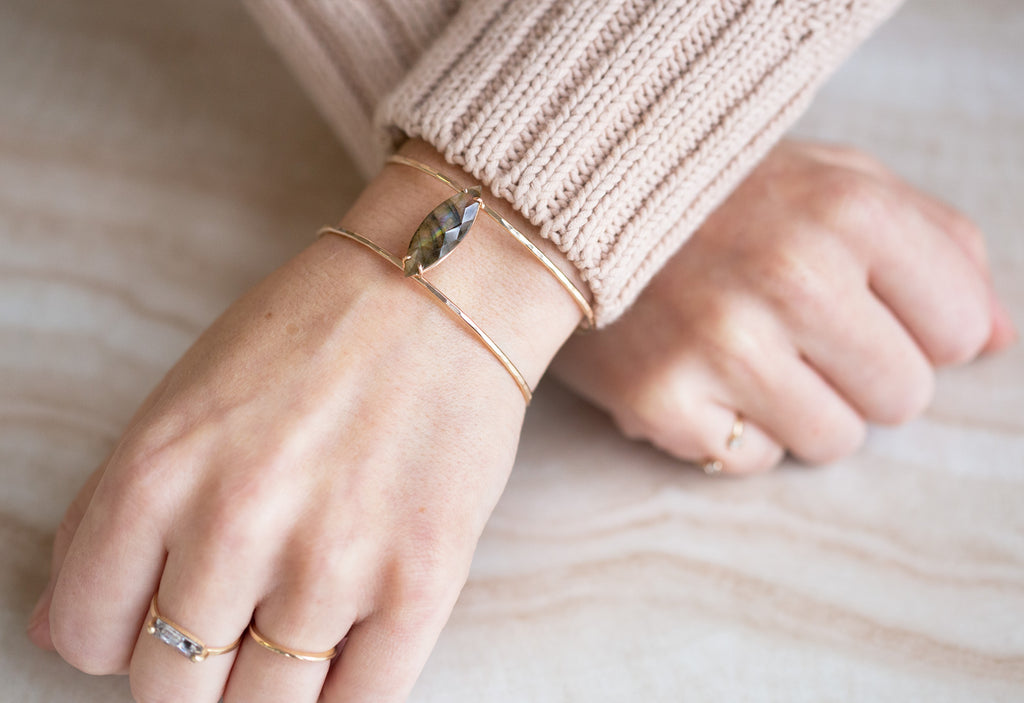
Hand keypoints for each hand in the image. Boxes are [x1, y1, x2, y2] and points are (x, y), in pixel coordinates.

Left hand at [26, 140, 582, 700]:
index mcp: (156, 474)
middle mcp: (236, 524)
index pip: (89, 640)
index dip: (120, 639)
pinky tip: (346, 645)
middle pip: (172, 691)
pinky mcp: (422, 579)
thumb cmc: (308, 338)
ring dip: (269, 684)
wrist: (439, 290)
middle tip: (235, 624)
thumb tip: (64, 632)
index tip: (161, 616)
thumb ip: (106, 519)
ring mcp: (334, 558)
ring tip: (297, 622)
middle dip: (195, 671)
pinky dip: (341, 695)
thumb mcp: (180, 401)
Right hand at [552, 140, 1015, 473]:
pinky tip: (696, 374)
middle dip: (861, 373)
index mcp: (846, 208)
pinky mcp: (659, 402)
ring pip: (832, 442)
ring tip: (744, 351)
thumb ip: (933, 245)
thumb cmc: (714, 197)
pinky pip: (749, 462)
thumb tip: (998, 341)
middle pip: (902, 399)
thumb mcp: (830, 180)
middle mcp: (789, 275)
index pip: (959, 329)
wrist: (565, 211)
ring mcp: (719, 345)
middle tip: (793, 328)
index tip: (865, 305)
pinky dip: (730, 428)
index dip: (917, 326)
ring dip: (799, 407)